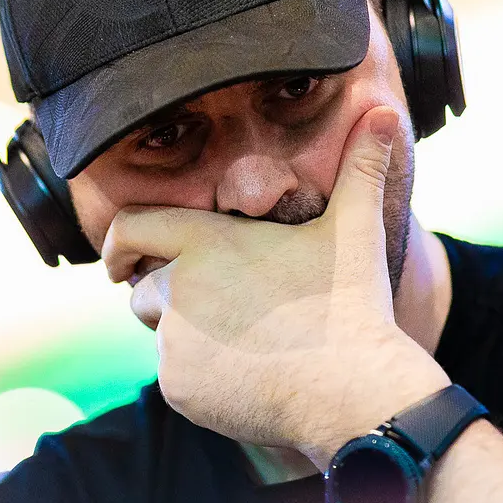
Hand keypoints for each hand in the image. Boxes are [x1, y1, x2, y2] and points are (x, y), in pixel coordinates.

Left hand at [102, 106, 448, 466]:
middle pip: (146, 292)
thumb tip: (386, 111)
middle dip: (172, 301)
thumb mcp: (357, 228)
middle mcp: (176, 287)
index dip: (118, 243)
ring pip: (163, 338)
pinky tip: (249, 383)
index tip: (116, 260)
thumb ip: (361, 168)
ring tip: (249, 349)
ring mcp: (173, 340)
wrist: (352, 391)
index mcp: (205, 242)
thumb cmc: (352, 305)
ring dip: (190, 341)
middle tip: (228, 316)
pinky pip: (178, 380)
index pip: (132, 227)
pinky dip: (203, 383)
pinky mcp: (178, 386)